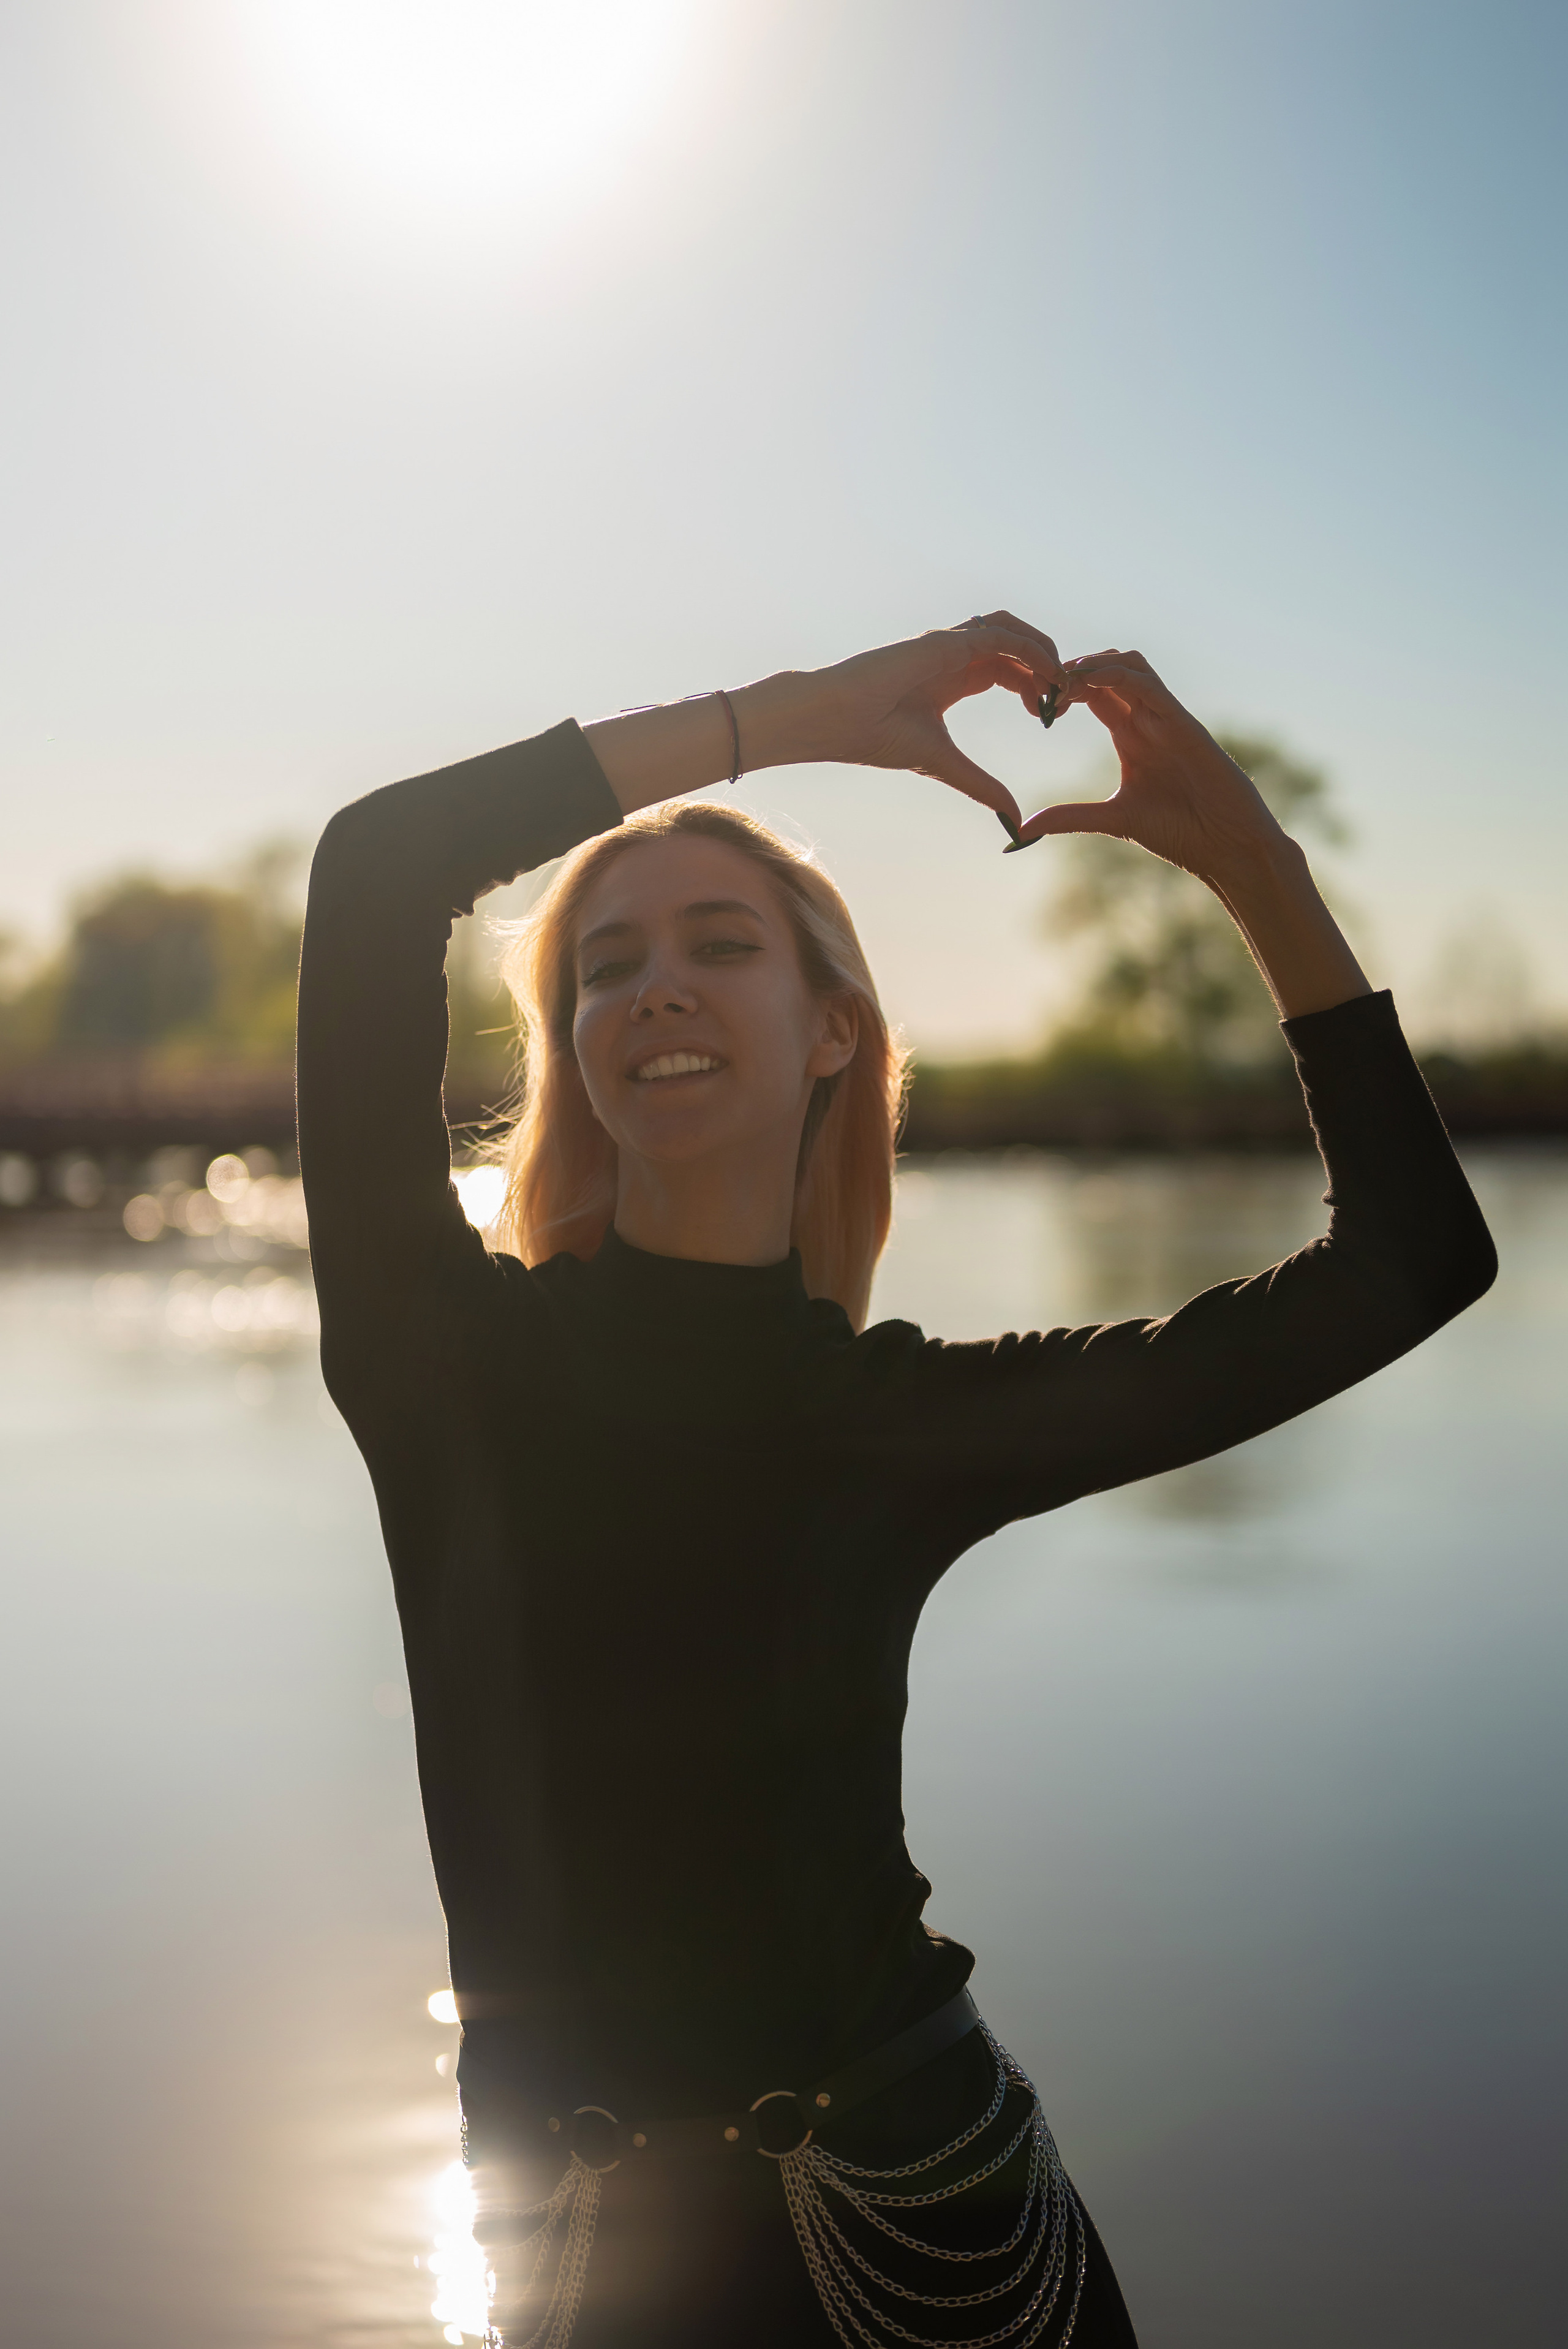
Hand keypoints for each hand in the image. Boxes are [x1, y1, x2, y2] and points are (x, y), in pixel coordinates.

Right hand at [794, 612, 1065, 834]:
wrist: (835, 719)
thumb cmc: (875, 737)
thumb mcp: (943, 764)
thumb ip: (981, 785)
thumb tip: (1014, 817)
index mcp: (953, 678)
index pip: (1008, 670)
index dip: (1035, 688)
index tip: (1050, 717)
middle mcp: (954, 655)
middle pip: (1016, 647)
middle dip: (1047, 670)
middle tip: (1063, 702)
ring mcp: (948, 643)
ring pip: (1011, 629)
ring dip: (1042, 650)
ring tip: (1060, 682)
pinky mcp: (944, 641)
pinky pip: (998, 633)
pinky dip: (1028, 647)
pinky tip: (1046, 673)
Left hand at [1017, 649, 1370, 1017]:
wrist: (1227, 845)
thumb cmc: (1181, 832)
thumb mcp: (1113, 820)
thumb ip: (1070, 816)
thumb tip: (1023, 828)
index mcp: (1130, 735)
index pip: (1092, 694)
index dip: (1062, 690)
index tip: (1034, 704)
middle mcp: (1147, 719)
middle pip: (1106, 670)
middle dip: (1071, 671)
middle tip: (1041, 686)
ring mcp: (1166, 717)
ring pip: (1128, 665)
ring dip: (1092, 664)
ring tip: (1061, 679)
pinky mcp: (1183, 722)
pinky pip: (1149, 684)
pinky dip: (1116, 675)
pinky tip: (1087, 683)